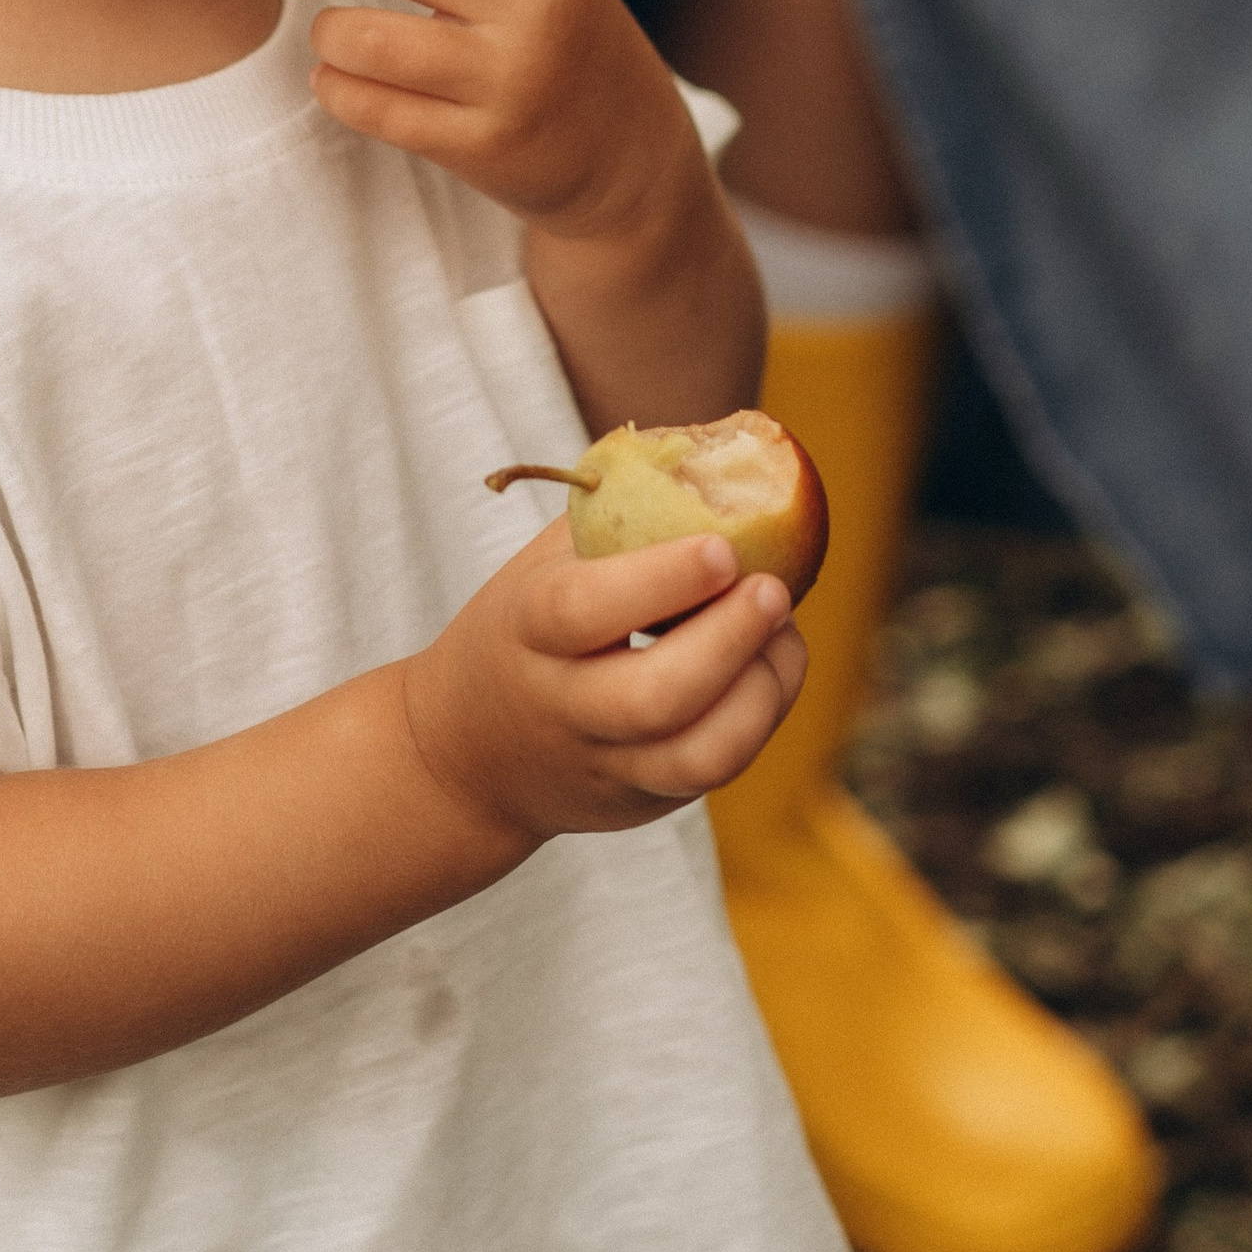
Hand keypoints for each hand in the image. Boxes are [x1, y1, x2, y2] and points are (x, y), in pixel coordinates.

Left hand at [282, 0, 702, 243]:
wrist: (631, 155)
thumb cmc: (566, 39)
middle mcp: (532, 4)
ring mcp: (510, 78)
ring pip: (369, 38)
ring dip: (328, 34)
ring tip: (333, 38)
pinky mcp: (483, 145)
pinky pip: (373, 109)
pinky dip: (336, 89)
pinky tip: (341, 81)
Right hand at [405, 518, 807, 848]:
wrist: (466, 756)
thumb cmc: (525, 629)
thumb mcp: (543, 566)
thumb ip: (615, 517)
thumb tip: (718, 449)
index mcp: (526, 632)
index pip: (584, 611)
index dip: (660, 579)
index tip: (722, 546)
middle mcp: (562, 708)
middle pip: (654, 698)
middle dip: (730, 641)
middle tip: (775, 590)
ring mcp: (605, 765)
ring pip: (700, 756)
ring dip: (763, 690)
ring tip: (784, 633)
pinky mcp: (642, 803)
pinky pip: (715, 771)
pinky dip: (761, 715)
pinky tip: (772, 666)